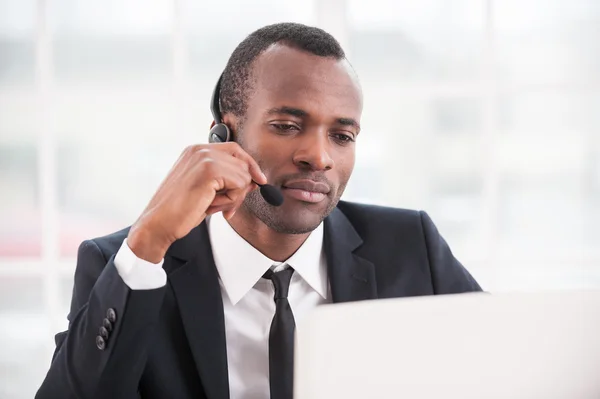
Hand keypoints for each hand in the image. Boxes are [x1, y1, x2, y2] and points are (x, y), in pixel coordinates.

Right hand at [127, 142, 266, 262]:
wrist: (158, 224)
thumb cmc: (178, 211)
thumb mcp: (206, 191)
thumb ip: (227, 181)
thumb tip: (255, 179)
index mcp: (195, 151)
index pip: (235, 150)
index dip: (249, 166)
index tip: (259, 181)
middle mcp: (199, 150)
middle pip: (243, 161)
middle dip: (242, 187)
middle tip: (229, 207)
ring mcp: (204, 157)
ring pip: (244, 174)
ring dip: (234, 197)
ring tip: (213, 206)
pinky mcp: (209, 170)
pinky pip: (240, 183)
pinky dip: (231, 200)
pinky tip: (212, 206)